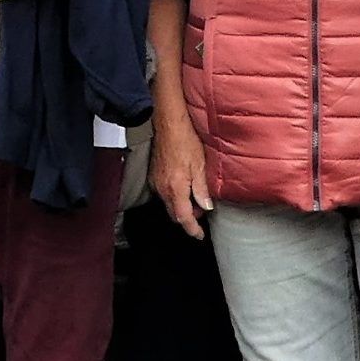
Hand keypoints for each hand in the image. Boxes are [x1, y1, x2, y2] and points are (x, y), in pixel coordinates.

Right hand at [153, 107, 214, 238]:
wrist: (168, 125)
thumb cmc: (185, 141)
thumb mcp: (199, 165)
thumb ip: (202, 189)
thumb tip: (206, 207)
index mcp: (175, 188)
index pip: (183, 217)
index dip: (192, 229)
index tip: (199, 235)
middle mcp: (162, 188)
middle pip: (174, 214)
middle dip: (188, 217)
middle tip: (202, 210)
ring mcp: (156, 183)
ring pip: (169, 204)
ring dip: (181, 206)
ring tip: (196, 195)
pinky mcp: (153, 177)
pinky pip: (164, 194)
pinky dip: (175, 196)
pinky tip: (184, 185)